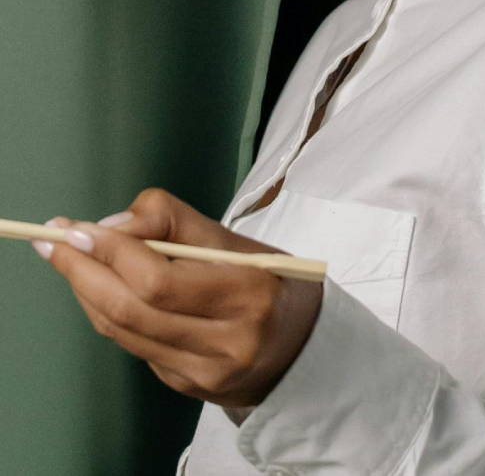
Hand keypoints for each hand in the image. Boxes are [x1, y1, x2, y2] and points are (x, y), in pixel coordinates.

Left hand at [35, 187, 323, 408]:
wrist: (305, 346)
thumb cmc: (270, 280)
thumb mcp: (237, 239)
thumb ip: (176, 221)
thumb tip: (114, 223)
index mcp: (250, 293)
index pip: (160, 279)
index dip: (112, 252)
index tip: (79, 227)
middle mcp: (229, 342)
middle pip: (133, 310)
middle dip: (84, 272)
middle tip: (54, 241)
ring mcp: (207, 374)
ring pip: (126, 332)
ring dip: (87, 292)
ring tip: (68, 258)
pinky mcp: (189, 389)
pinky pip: (136, 348)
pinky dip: (110, 315)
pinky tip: (101, 290)